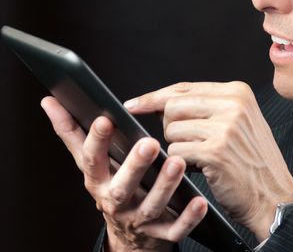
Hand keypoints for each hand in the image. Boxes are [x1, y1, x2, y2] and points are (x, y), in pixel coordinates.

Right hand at [40, 96, 207, 251]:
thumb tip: (50, 101)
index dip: (97, 141)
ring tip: (178, 162)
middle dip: (134, 165)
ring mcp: (138, 219)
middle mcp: (116, 201)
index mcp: (98, 180)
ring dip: (164, 186)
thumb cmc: (111, 185)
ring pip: (150, 206)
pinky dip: (187, 218)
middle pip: (122, 187)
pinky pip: (174, 230)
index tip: (106, 119)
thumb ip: (71, 132)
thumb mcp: (90, 162)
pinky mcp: (160, 233)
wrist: (129, 233)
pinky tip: (199, 201)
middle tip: (150, 142)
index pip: (92, 160)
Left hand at [124, 81, 292, 240]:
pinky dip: (182, 164)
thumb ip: (207, 107)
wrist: (274, 196)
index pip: (184, 87)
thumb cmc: (254, 163)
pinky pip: (175, 152)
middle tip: (188, 142)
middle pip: (172, 106)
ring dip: (179, 148)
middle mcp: (233, 105)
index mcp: (238, 93)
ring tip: (203, 156)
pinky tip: (203, 167)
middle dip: (170, 127)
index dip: (155, 97)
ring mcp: (225, 127)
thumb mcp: (239, 123)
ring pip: (171, 130)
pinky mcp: (215, 152)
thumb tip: (160, 103)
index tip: (134, 104)